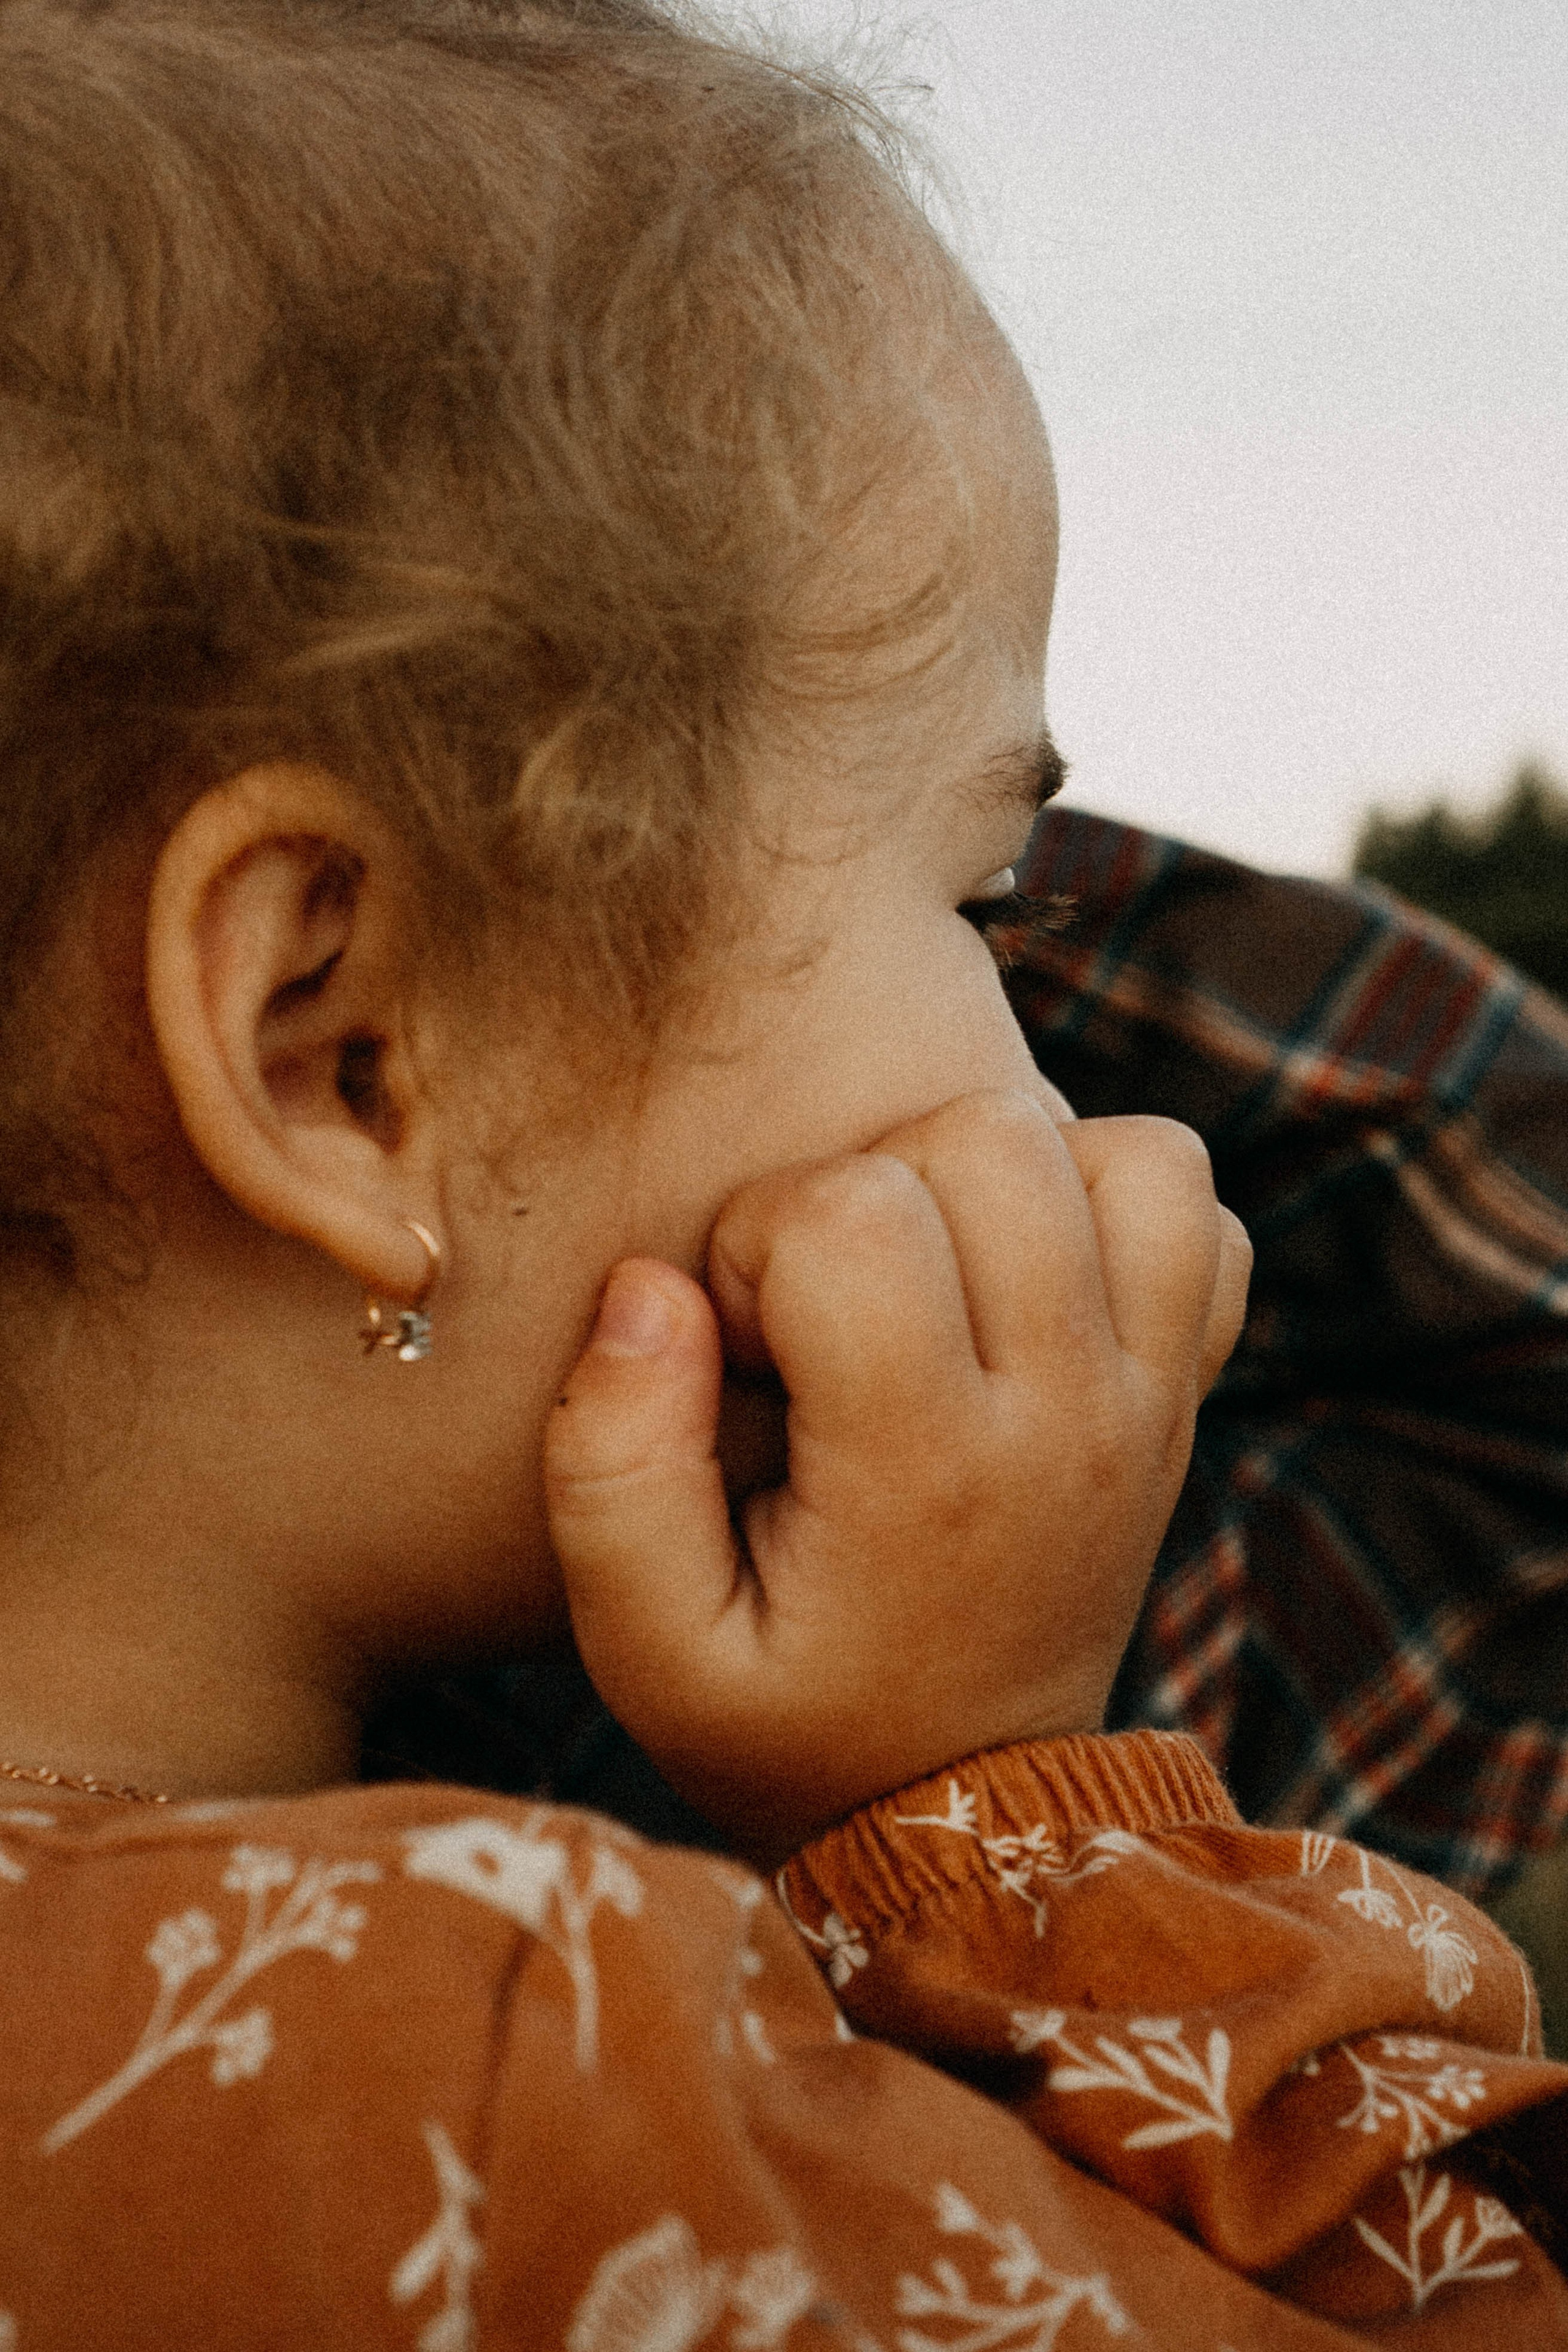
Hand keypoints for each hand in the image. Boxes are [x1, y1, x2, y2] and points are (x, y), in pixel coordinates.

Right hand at [544, 1095, 1249, 1863]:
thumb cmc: (784, 1718)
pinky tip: (1023, 1284)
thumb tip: (650, 1287)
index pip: (850, 1216)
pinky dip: (1111, 1206)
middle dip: (870, 1186)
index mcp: (927, 1467)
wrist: (966, 1821)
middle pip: (990, 1142)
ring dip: (1002, 1178)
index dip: (757, 1243)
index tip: (747, 1348)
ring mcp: (1150, 1395)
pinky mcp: (1185, 1386)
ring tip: (928, 1279)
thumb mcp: (645, 1647)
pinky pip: (1196, 1207)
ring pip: (1126, 1148)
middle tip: (828, 1313)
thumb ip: (613, 1467)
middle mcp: (1067, 1413)